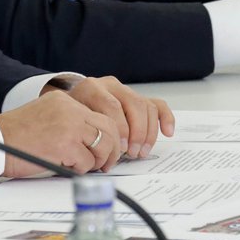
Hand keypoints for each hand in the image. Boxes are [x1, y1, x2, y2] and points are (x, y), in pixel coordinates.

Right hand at [0, 91, 120, 177]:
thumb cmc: (16, 136)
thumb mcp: (46, 117)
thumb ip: (70, 122)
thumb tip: (95, 142)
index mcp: (64, 100)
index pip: (102, 115)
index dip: (109, 136)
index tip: (106, 149)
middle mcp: (69, 109)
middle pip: (110, 128)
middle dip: (112, 150)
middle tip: (105, 164)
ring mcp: (68, 125)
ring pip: (103, 145)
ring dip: (96, 161)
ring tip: (82, 166)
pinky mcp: (64, 145)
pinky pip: (87, 162)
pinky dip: (79, 170)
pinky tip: (64, 167)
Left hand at [60, 76, 174, 159]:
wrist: (71, 103)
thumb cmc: (71, 117)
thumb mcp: (71, 121)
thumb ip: (84, 131)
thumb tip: (98, 153)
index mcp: (92, 88)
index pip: (112, 106)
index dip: (120, 129)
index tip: (121, 149)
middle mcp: (110, 86)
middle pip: (133, 104)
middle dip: (137, 132)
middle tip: (133, 153)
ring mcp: (125, 91)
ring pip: (146, 106)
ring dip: (149, 132)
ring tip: (142, 152)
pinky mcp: (137, 98)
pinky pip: (157, 104)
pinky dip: (165, 118)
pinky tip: (168, 132)